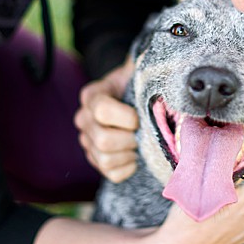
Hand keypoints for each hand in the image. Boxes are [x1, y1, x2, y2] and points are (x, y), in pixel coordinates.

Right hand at [74, 60, 138, 182]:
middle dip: (129, 138)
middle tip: (140, 133)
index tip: (138, 116)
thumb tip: (160, 69)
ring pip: (105, 159)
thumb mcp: (140, 73)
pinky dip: (128, 168)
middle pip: (103, 140)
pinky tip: (135, 155)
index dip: (126, 117)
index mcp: (92, 95)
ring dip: (128, 154)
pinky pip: (111, 174)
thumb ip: (144, 71)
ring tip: (138, 143)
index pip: (102, 110)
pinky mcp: (95, 159)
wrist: (137, 99)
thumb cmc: (141, 85)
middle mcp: (83, 118)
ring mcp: (87, 140)